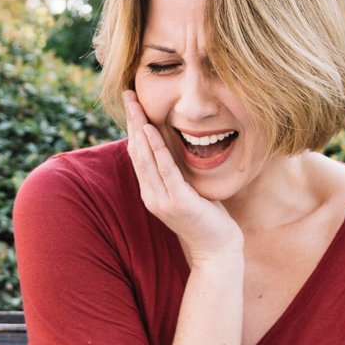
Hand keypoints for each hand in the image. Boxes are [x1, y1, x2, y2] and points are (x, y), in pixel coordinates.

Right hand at [123, 89, 241, 259]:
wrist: (217, 250)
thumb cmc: (207, 219)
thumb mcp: (188, 191)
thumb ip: (178, 172)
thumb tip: (176, 148)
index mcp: (152, 191)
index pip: (138, 154)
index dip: (133, 127)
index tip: (132, 103)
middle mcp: (151, 194)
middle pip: (137, 151)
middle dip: (132, 121)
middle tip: (128, 94)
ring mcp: (162, 199)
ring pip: (145, 157)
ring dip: (139, 128)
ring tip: (135, 105)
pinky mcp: (177, 201)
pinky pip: (164, 169)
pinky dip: (155, 147)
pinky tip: (149, 129)